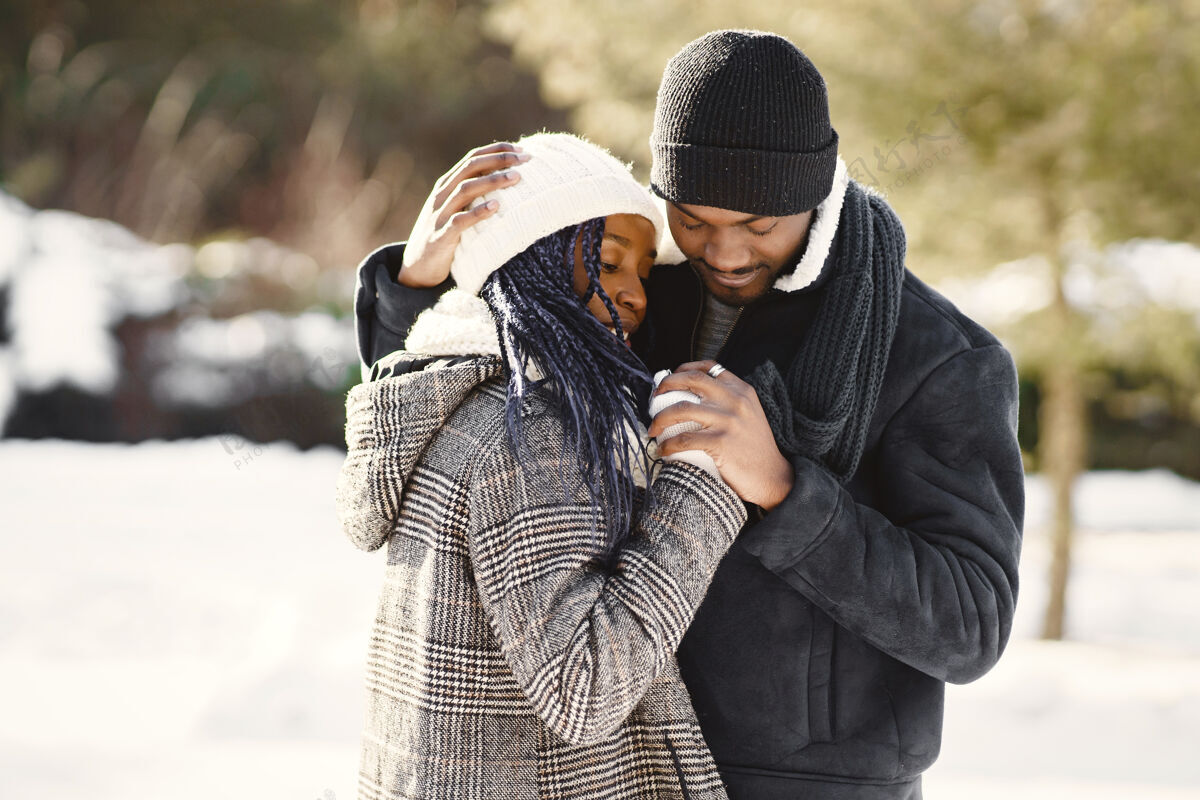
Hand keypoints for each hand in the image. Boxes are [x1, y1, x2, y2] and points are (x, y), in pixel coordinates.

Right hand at [398, 142, 530, 286]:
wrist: (417, 269)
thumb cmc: (445, 237)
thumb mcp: (456, 212)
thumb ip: (474, 197)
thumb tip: (507, 183)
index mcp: (446, 185)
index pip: (472, 158)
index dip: (496, 150)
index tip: (521, 149)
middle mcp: (442, 195)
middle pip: (470, 168)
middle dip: (498, 159)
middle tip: (525, 158)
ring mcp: (439, 215)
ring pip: (465, 189)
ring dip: (492, 181)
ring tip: (516, 177)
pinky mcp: (440, 237)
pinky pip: (459, 221)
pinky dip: (478, 212)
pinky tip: (497, 207)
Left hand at [647, 360, 794, 509]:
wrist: (772, 476)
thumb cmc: (754, 448)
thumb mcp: (748, 413)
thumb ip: (727, 400)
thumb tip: (689, 396)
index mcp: (741, 390)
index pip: (708, 367)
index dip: (683, 370)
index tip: (669, 381)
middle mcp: (735, 400)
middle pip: (691, 380)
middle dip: (665, 386)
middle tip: (653, 400)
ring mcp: (728, 420)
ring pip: (681, 409)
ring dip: (660, 419)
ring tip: (653, 429)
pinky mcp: (721, 442)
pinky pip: (683, 439)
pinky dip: (667, 445)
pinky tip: (663, 451)